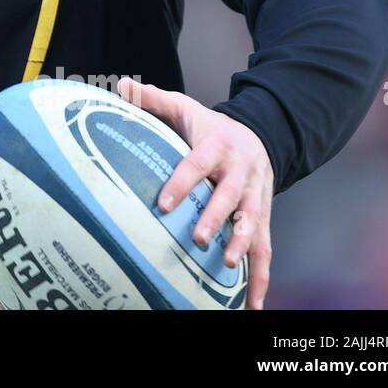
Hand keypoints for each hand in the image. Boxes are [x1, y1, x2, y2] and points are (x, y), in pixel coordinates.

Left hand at [117, 77, 273, 309]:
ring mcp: (256, 196)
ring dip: (241, 245)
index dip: (182, 182)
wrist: (260, 136)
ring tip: (226, 266)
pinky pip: (264, 248)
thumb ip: (153, 99)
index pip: (197, 164)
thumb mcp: (184, 107)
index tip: (163, 203)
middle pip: (229, 196)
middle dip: (216, 218)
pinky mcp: (263, 217)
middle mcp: (241, 172)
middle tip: (198, 239)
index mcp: (218, 145)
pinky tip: (253, 303)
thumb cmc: (209, 126)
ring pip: (252, 223)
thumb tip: (122, 84)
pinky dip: (260, 276)